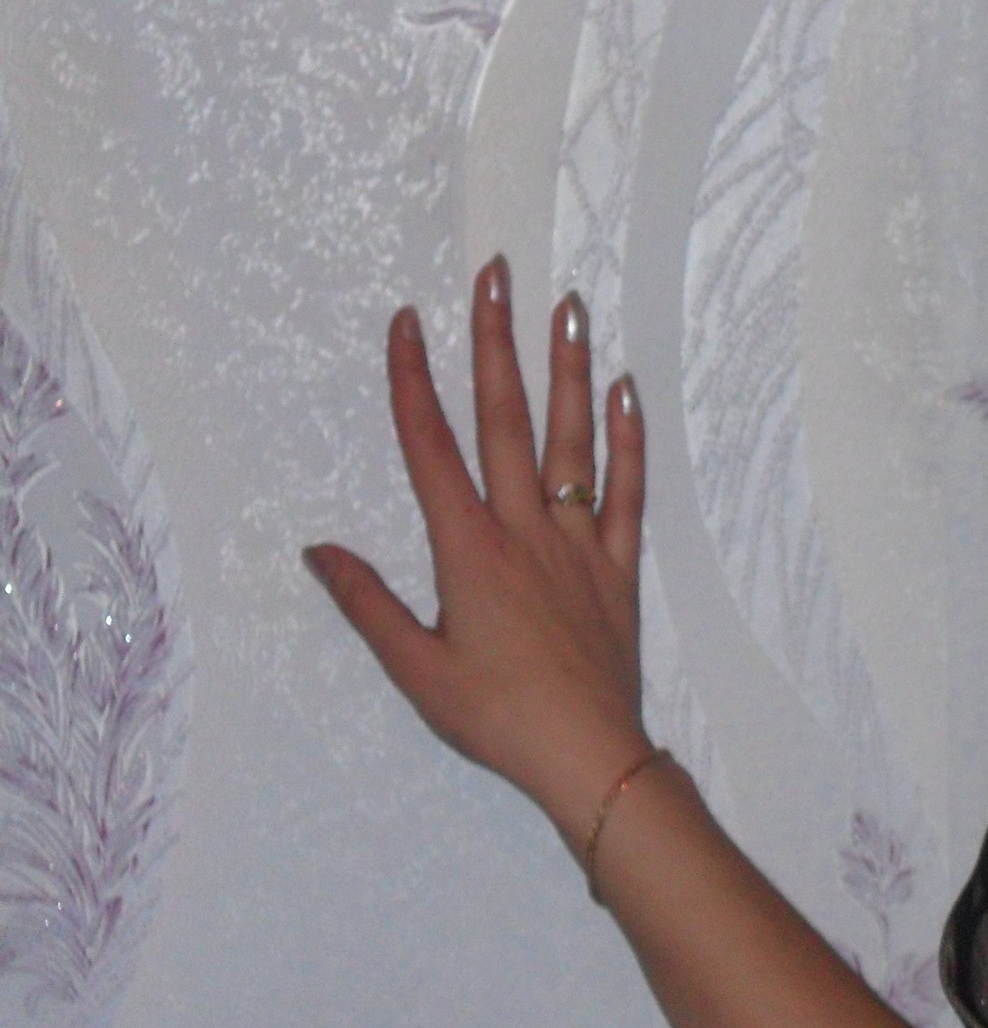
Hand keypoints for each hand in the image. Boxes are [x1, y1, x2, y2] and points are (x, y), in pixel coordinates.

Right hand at [306, 256, 651, 842]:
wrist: (588, 754)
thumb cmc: (495, 718)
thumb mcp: (415, 669)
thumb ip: (367, 603)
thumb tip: (319, 549)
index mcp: (468, 550)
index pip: (431, 446)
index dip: (415, 380)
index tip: (407, 321)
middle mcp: (524, 529)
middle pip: (506, 418)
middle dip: (496, 341)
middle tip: (495, 273)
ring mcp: (579, 540)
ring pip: (572, 438)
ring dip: (569, 367)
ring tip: (569, 304)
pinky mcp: (620, 563)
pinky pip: (628, 487)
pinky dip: (628, 436)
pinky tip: (625, 388)